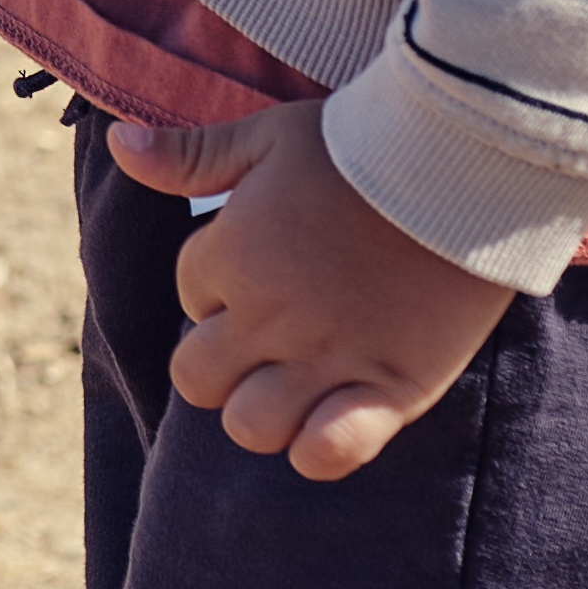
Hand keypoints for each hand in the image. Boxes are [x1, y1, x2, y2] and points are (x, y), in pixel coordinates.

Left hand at [106, 103, 519, 482]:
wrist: (467, 164)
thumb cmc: (364, 142)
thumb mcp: (268, 135)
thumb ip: (190, 153)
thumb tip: (119, 145)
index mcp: (233, 254)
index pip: (190, 295)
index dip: (219, 285)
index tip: (265, 266)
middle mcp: (269, 315)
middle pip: (198, 379)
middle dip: (220, 360)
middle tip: (267, 335)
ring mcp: (328, 357)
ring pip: (250, 426)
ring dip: (261, 411)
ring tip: (296, 381)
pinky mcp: (391, 388)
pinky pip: (328, 453)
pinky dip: (320, 448)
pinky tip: (334, 418)